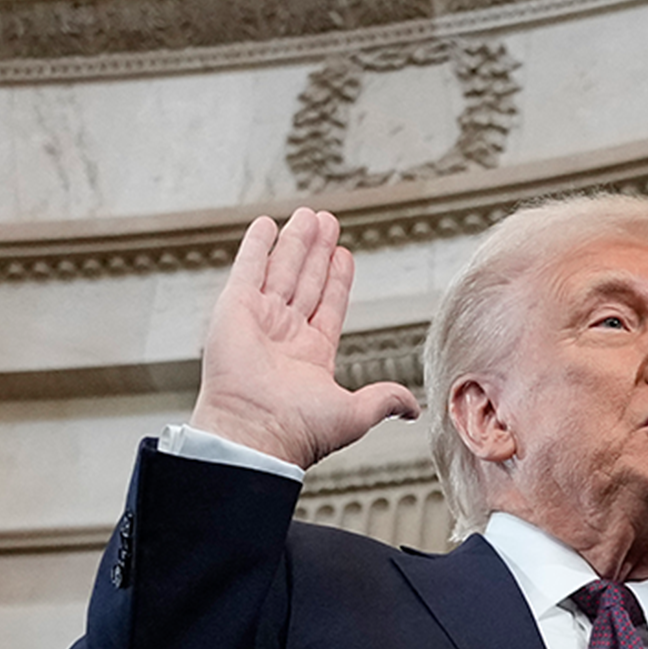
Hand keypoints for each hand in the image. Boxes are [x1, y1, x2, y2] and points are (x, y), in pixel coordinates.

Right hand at [191, 207, 418, 468]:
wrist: (256, 432)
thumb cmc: (300, 431)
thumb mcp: (355, 413)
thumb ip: (384, 400)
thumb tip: (413, 408)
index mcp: (312, 357)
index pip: (329, 306)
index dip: (337, 280)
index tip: (344, 255)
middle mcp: (285, 337)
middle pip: (307, 282)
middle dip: (318, 252)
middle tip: (328, 222)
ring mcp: (259, 321)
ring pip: (283, 270)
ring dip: (296, 242)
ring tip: (310, 215)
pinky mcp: (234, 309)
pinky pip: (247, 269)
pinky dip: (256, 246)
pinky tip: (266, 226)